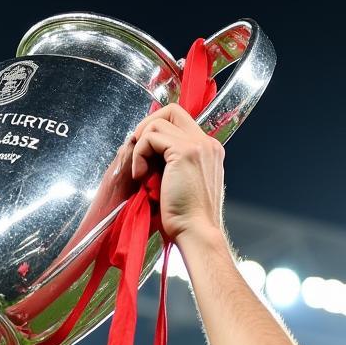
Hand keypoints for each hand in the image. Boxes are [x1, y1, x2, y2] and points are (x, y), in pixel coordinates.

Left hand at [130, 104, 224, 241]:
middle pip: (172, 112)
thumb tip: (150, 156)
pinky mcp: (184, 152)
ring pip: (158, 123)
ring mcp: (197, 145)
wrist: (196, 232)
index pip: (181, 122)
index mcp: (208, 151)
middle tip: (136, 152)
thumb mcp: (181, 185)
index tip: (145, 152)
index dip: (158, 131)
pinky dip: (139, 154)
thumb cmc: (186, 219)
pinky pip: (151, 137)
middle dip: (147, 127)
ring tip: (141, 173)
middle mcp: (206, 144)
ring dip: (141, 146)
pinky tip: (141, 176)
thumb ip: (173, 166)